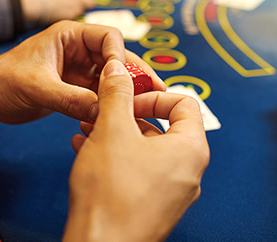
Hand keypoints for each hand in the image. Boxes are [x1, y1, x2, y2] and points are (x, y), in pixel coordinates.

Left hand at [0, 21, 164, 123]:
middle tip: (157, 93)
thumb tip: (104, 112)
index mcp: (70, 37)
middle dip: (134, 76)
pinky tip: (122, 118)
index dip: (120, 56)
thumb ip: (70, 99)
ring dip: (126, 94)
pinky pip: (100, 96)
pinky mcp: (76, 89)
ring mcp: (79, 71)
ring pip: (111, 80)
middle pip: (116, 59)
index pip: (108, 37)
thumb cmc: (4, 81)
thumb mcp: (36, 87)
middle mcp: (79, 51)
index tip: (125, 80)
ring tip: (146, 109)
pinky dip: (110, 106)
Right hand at [19, 0, 95, 23]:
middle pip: (91, 0)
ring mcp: (74, 7)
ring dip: (81, 6)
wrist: (35, 2)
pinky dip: (73, 13)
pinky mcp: (70, 16)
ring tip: (71, 5)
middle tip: (82, 0)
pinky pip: (76, 15)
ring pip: (84, 8)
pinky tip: (65, 10)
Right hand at [64, 60, 209, 240]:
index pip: (184, 103)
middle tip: (103, 113)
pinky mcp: (153, 206)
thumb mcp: (111, 130)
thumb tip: (119, 70)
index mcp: (190, 149)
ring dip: (117, 135)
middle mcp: (187, 172)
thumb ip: (117, 94)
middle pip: (162, 128)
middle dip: (127, 116)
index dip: (153, 95)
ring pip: (145, 150)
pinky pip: (138, 171)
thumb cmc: (112, 196)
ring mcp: (171, 192)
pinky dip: (117, 157)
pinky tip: (87, 152)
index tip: (128, 98)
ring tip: (88, 130)